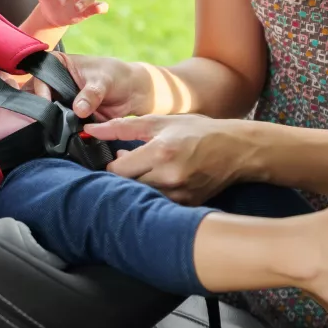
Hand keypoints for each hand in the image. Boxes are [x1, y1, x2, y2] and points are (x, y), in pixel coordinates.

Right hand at [26, 52, 150, 120]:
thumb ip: (91, 94)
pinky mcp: (67, 116)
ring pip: (47, 112)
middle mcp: (54, 83)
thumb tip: (79, 110)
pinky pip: (59, 125)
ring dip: (50, 122)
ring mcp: (60, 100)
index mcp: (58, 64)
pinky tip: (62, 136)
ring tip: (53, 130)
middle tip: (43, 121)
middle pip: (38, 96)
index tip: (45, 103)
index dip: (39, 90)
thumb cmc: (117, 76)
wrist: (133, 93)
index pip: (40, 76)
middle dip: (41, 108)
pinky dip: (60, 131)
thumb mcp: (103, 81)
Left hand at [85, 114, 248, 204]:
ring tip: (147, 171)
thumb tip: (91, 131)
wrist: (236, 149)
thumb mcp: (159, 122)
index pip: (116, 170)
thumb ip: (122, 127)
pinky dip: (154, 194)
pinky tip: (160, 181)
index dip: (111, 164)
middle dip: (123, 176)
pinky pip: (159, 204)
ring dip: (138, 186)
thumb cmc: (197, 131)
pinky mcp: (187, 205)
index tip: (117, 158)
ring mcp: (179, 194)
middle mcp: (169, 176)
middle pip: (126, 186)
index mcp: (160, 152)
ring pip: (141, 196)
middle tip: (130, 164)